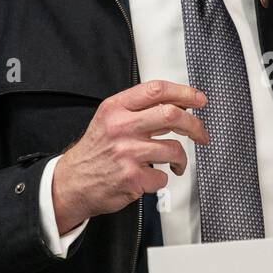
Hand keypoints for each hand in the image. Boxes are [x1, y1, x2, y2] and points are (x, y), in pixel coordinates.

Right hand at [51, 80, 207, 233]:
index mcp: (116, 108)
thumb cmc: (95, 152)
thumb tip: (178, 105)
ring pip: (173, 149)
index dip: (184, 93)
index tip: (198, 99)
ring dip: (181, 159)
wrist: (71, 183)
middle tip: (200, 134)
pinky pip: (163, 176)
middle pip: (172, 115)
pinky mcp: (132, 177)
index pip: (157, 90)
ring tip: (176, 163)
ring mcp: (126, 152)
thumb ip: (139, 110)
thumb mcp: (109, 120)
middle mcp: (121, 127)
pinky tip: (151, 177)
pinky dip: (162, 179)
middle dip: (194, 125)